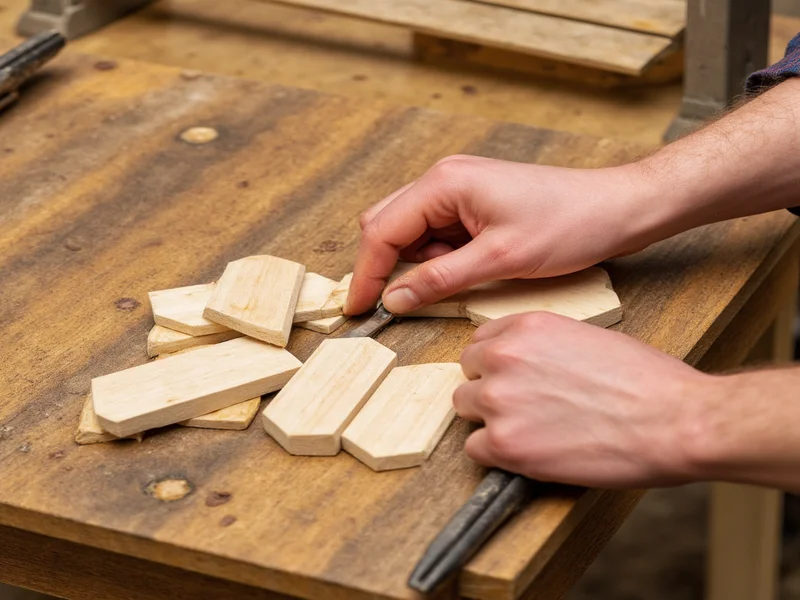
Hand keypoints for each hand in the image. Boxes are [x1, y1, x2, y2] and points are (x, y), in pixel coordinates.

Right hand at [346, 155, 660, 314]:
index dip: (366, 274)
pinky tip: (465, 273)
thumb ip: (440, 279)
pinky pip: (437, 235)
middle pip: (387, 225)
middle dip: (385, 267)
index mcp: (444, 183)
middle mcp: (444, 180)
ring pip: (410, 232)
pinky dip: (438, 260)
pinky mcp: (473, 204)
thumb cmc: (568, 224)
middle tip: (391, 306)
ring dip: (416, 265)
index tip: (358, 310)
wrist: (615, 208)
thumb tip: (394, 298)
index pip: (382, 231)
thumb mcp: (499, 260)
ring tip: (453, 285)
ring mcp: (457, 190)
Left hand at [455, 312, 712, 487]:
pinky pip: (475, 449)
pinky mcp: (505, 444)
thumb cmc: (646, 381)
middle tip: (522, 409)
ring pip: (464, 410)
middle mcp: (503, 357)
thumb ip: (544, 347)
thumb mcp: (587, 338)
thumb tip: (529, 366)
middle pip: (468, 375)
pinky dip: (497, 456)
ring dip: (490, 422)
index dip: (495, 364)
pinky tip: (529, 454)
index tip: (509, 378)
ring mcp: (500, 400)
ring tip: (528, 432)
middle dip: (489, 390)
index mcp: (525, 327)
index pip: (480, 342)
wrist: (673, 420)